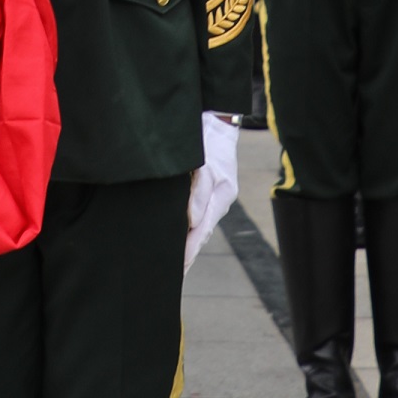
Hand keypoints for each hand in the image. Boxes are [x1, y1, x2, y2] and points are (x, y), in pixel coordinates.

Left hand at [185, 111, 240, 273]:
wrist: (216, 122)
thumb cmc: (210, 141)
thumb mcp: (206, 164)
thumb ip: (199, 192)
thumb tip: (192, 220)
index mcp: (221, 196)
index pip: (202, 231)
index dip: (190, 251)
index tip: (180, 268)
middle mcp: (218, 200)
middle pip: (201, 233)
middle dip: (189, 254)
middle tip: (176, 275)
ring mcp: (214, 197)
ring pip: (200, 226)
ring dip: (189, 244)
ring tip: (178, 265)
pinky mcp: (207, 191)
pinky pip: (198, 216)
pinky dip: (190, 230)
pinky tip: (182, 238)